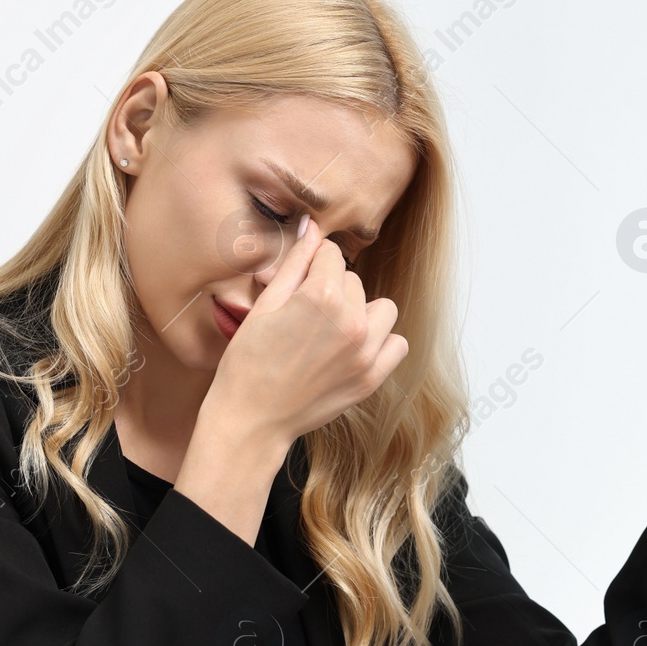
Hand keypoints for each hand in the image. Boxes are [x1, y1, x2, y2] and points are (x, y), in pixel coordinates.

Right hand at [204, 215, 408, 448]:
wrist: (252, 418)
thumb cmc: (249, 361)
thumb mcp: (266, 304)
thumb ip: (296, 263)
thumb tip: (312, 227)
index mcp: (323, 296)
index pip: (332, 255)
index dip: (312, 264)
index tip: (299, 281)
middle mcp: (352, 322)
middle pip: (354, 281)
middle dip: (333, 288)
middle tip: (305, 314)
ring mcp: (366, 353)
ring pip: (382, 308)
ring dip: (362, 312)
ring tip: (333, 329)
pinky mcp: (372, 378)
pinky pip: (397, 344)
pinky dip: (380, 342)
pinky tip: (353, 348)